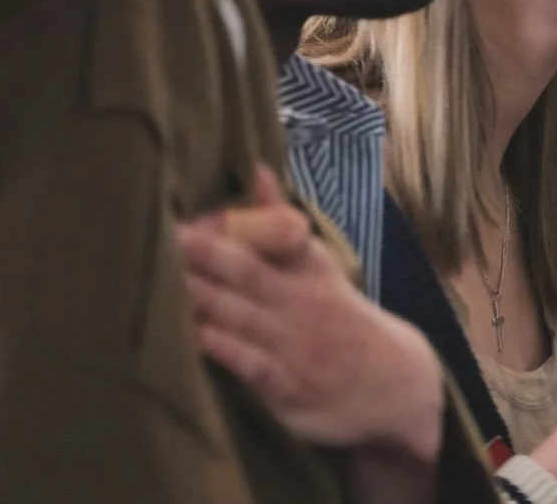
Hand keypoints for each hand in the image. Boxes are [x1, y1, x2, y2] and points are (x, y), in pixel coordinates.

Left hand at [177, 167, 444, 465]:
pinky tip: (194, 333)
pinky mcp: (286, 387)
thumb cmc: (338, 313)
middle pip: (247, 271)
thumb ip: (280, 219)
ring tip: (164, 278)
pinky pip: (249, 362)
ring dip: (203, 296)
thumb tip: (257, 169)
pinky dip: (223, 347)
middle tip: (164, 239)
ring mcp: (293, 344)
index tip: (183, 218)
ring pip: (241, 314)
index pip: (268, 236)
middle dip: (204, 255)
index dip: (225, 227)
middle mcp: (301, 300)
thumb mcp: (320, 264)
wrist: (392, 382)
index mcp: (308, 266)